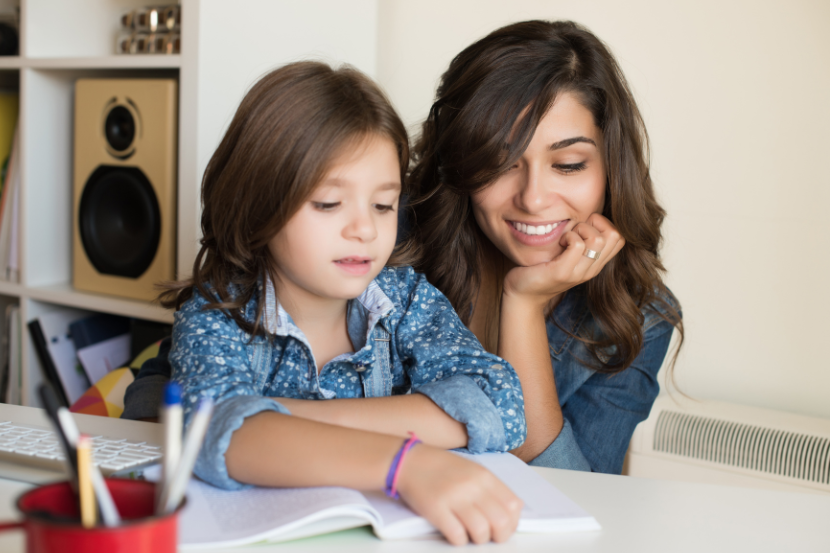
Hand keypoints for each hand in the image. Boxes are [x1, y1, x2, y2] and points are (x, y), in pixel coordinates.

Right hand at [396, 445, 522, 545]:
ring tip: (470, 534)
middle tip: (489, 536)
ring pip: (481, 531)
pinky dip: (459, 540)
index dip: (512, 522)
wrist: (409, 461)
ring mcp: (454, 498)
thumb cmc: (441, 468)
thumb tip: (510, 514)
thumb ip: (491, 488)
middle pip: (501, 521)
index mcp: (484, 476)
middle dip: (499, 536)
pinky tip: (455, 533)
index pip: (513, 505)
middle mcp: (472, 486)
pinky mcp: (436, 509)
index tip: (503, 527)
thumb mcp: (471, 470)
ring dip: (478, 539)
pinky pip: (457, 535)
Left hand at [503, 213, 624, 310]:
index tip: (584, 227)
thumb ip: (581, 242)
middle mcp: (592, 269)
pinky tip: (559, 243)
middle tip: (576, 229)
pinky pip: (577, 245)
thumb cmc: (542, 269)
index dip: (604, 224)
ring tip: (567, 237)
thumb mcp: (568, 256)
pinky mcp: (562, 272)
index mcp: (595, 264)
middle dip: (596, 223)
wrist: (524, 295)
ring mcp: (579, 273)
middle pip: (615, 236)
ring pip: (597, 239)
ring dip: (580, 229)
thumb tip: (587, 216)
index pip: (620, 238)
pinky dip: (568, 236)